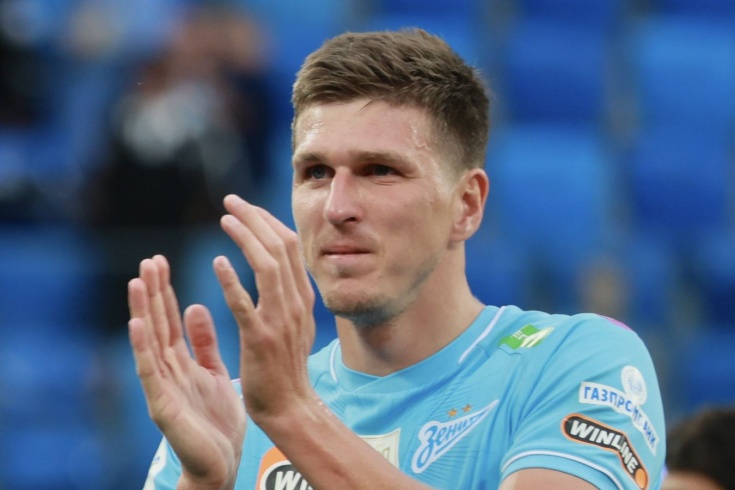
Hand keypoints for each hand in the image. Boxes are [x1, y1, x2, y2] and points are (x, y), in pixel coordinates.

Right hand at [128, 255, 245, 488]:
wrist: (221, 463)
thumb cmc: (217, 421)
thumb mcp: (214, 372)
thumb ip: (203, 342)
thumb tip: (194, 306)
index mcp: (180, 362)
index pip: (170, 319)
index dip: (165, 291)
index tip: (160, 261)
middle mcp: (167, 370)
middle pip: (157, 324)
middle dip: (152, 293)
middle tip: (148, 260)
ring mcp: (162, 387)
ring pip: (149, 343)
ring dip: (142, 311)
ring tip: (137, 281)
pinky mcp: (162, 405)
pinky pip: (151, 373)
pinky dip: (142, 348)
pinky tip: (137, 324)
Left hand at [215, 195, 316, 424]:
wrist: (290, 406)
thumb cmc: (285, 366)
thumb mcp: (295, 323)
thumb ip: (288, 294)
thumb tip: (278, 267)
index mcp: (302, 297)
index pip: (290, 246)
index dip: (268, 221)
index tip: (247, 207)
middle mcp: (295, 303)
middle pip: (280, 247)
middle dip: (255, 218)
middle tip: (231, 201)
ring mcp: (280, 320)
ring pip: (267, 266)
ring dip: (246, 237)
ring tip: (225, 219)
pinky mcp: (261, 339)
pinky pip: (246, 304)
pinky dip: (233, 280)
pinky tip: (217, 262)